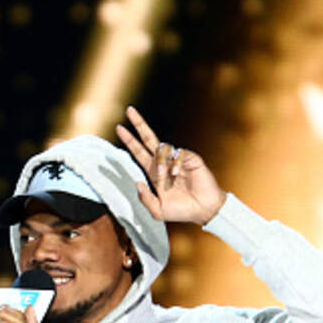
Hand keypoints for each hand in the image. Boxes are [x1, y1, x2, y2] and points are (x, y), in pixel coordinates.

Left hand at [115, 106, 226, 224]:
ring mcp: (177, 159)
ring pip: (162, 148)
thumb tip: (136, 182)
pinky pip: (179, 154)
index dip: (129, 140)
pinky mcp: (191, 159)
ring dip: (159, 161)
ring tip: (163, 177)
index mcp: (154, 172)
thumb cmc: (182, 211)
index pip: (138, 152)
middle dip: (138, 124)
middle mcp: (164, 163)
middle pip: (149, 138)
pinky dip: (175, 164)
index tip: (119, 128)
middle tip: (129, 111)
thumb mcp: (158, 211)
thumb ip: (145, 199)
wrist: (203, 211)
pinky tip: (177, 175)